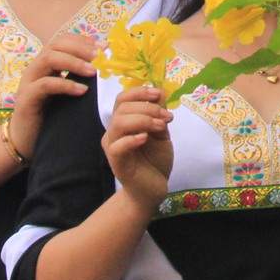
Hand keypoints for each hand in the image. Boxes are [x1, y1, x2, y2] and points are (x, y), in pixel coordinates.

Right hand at [7, 27, 98, 162]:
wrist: (25, 142)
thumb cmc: (50, 118)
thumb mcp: (66, 94)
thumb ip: (79, 79)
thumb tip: (106, 68)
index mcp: (46, 64)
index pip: (63, 40)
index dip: (84, 40)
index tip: (104, 47)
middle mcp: (35, 68)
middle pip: (56, 44)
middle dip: (80, 47)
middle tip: (100, 56)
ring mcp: (28, 82)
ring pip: (49, 58)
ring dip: (74, 62)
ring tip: (93, 71)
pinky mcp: (26, 99)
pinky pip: (45, 84)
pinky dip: (65, 84)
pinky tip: (82, 91)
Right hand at [103, 84, 174, 209]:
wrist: (152, 189)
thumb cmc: (154, 160)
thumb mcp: (161, 132)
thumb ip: (158, 114)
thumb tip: (160, 91)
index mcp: (123, 122)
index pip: (122, 99)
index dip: (139, 92)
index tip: (158, 94)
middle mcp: (114, 132)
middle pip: (123, 108)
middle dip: (148, 107)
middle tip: (167, 117)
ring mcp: (113, 147)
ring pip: (119, 123)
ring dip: (143, 119)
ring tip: (161, 127)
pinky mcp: (117, 163)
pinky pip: (118, 146)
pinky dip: (131, 139)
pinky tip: (145, 138)